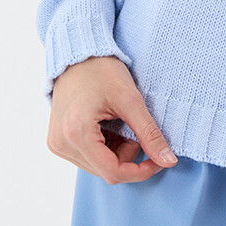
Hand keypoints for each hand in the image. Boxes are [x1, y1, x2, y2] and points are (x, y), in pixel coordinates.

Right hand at [47, 55, 177, 183]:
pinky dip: (104, 147)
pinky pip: (87, 157)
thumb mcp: (130, 99)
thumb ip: (149, 133)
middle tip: (137, 129)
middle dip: (128, 156)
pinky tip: (108, 125)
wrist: (77, 53)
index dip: (140, 171)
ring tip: (120, 123)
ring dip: (116, 152)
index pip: (113, 172)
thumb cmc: (102, 70)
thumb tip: (169, 161)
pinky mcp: (57, 140)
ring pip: (97, 166)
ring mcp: (57, 143)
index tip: (159, 160)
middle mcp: (61, 144)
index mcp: (76, 134)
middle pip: (105, 171)